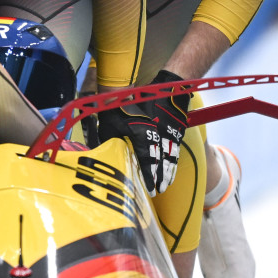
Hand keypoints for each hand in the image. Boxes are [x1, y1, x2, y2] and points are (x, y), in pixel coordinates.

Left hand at [98, 70, 190, 195]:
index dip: (148, 177)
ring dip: (168, 172)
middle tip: (158, 191)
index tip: (150, 189)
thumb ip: (109, 138)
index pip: (146, 161)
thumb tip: (100, 152)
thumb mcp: (112, 121)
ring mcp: (169, 134)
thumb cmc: (129, 103)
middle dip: (159, 178)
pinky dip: (173, 161)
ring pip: (170, 158)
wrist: (160, 87)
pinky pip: (175, 150)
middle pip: (160, 162)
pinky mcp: (176, 130)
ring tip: (166, 184)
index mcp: (143, 136)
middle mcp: (158, 137)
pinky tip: (171, 168)